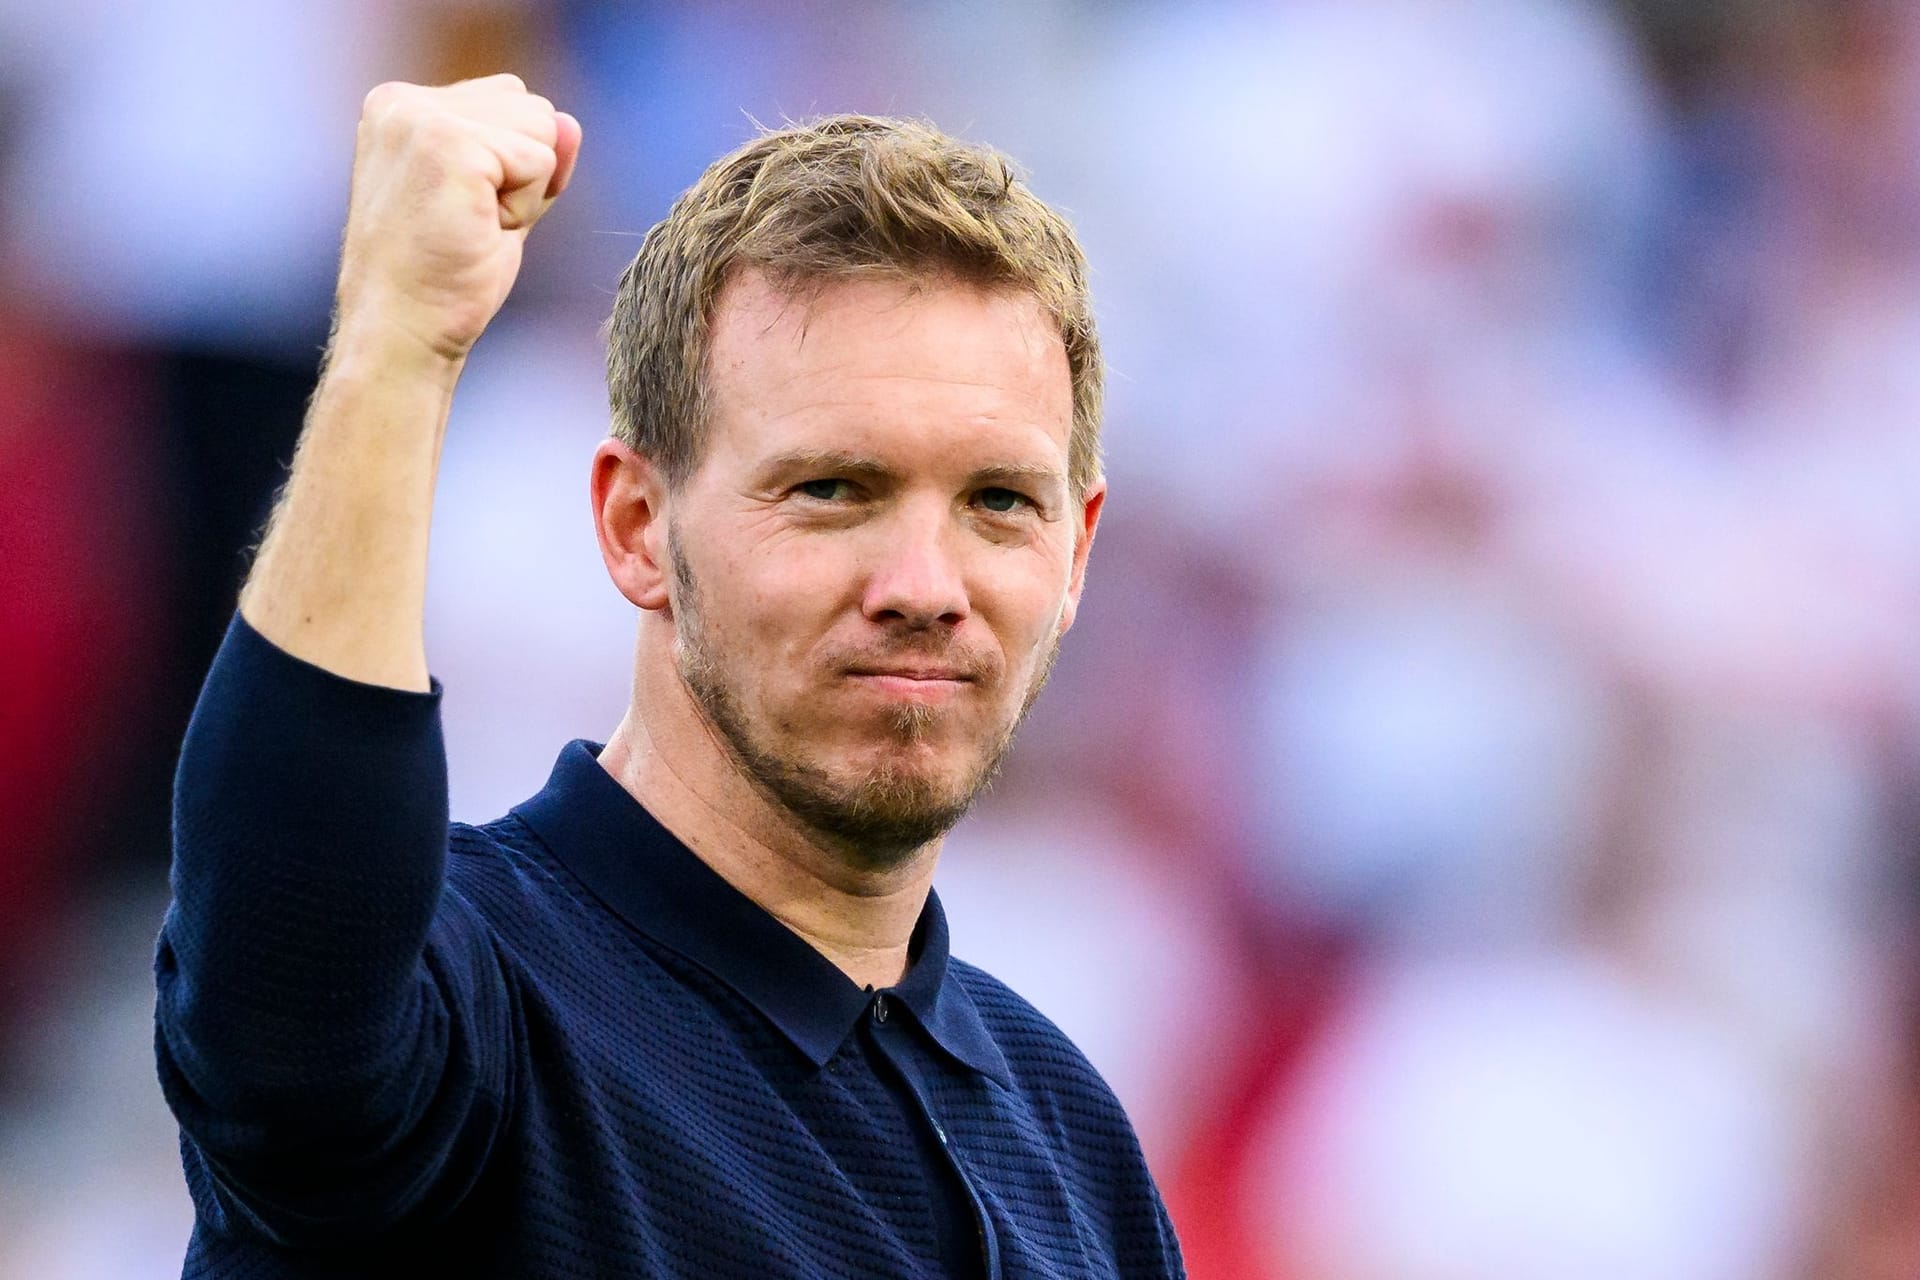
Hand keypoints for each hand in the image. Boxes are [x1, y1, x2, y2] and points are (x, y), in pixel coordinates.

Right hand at [333, 74, 581, 363]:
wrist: (403, 330)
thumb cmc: (442, 277)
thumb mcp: (496, 201)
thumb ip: (530, 156)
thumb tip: (570, 123)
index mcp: (401, 105)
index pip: (511, 99)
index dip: (513, 166)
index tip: (464, 211)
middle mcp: (403, 101)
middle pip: (532, 107)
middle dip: (523, 174)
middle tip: (471, 224)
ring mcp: (422, 118)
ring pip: (542, 128)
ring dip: (526, 192)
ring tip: (473, 226)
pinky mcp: (449, 144)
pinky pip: (541, 162)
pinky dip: (526, 209)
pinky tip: (479, 232)